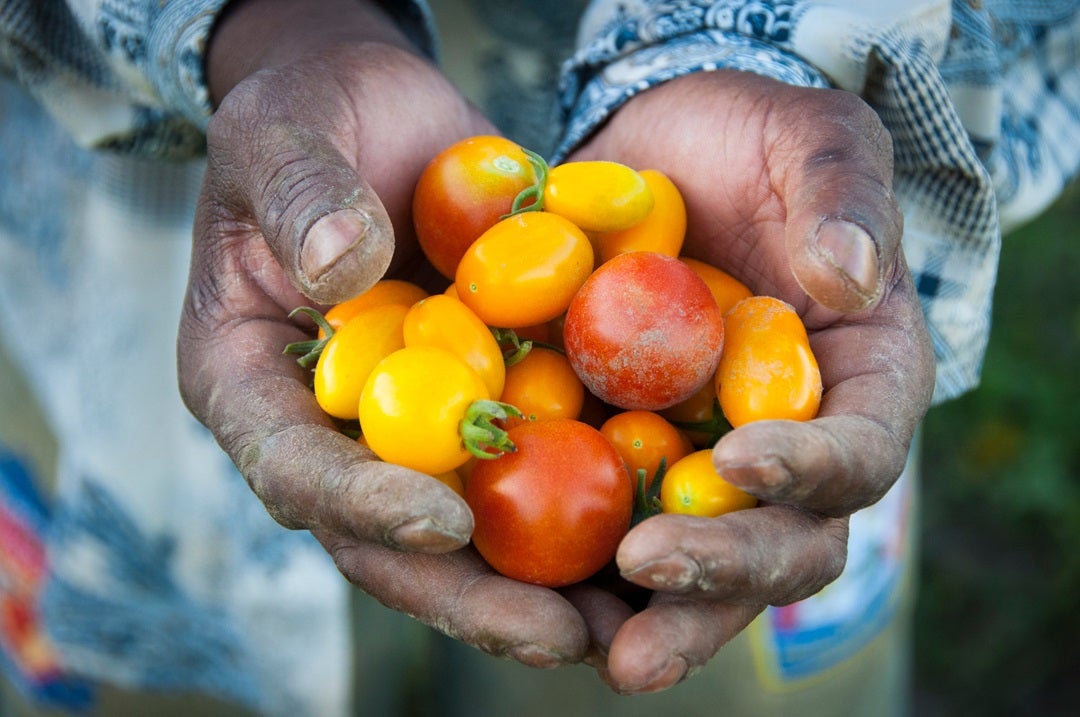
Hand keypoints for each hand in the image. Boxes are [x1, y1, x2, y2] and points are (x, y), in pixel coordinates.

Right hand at [177, 0, 592, 666]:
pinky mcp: (488, 402)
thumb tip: (345, 268)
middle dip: (473, 594)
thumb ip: (302, 198)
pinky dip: (594, 504)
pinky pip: (536, 465)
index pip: (296, 469)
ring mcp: (415, 426)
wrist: (384, 115)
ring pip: (476, 527)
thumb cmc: (310, 117)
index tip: (443, 522)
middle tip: (556, 637)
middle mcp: (336, 430)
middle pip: (393, 539)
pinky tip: (665, 533)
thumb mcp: (282, 136)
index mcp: (253, 386)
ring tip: (633, 620)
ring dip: (548, 583)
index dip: (363, 507)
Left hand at [562, 70, 936, 691]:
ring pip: (699, 563)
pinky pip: (609, 526)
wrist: (661, 155)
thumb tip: (850, 272)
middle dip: (725, 569)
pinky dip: (576, 568)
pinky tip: (518, 588)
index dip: (813, 468)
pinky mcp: (629, 460)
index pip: (861, 448)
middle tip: (650, 572)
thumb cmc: (751, 142)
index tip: (740, 457)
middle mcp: (791, 446)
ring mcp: (706, 464)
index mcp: (859, 382)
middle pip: (784, 541)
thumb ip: (840, 192)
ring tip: (597, 646)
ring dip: (655, 613)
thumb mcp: (809, 138)